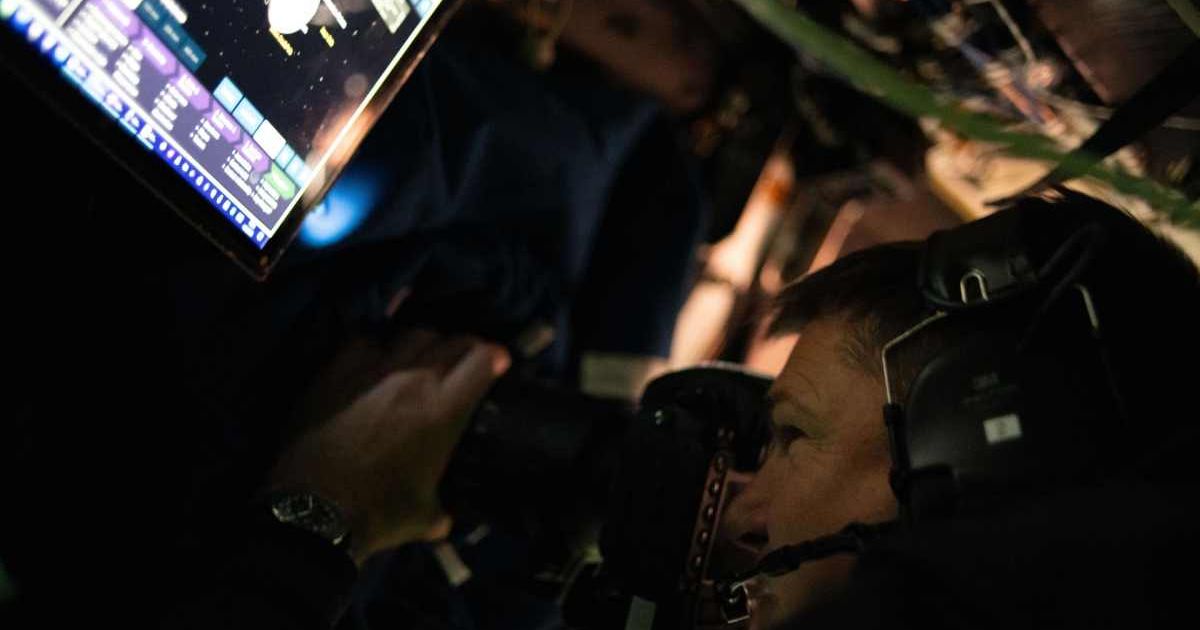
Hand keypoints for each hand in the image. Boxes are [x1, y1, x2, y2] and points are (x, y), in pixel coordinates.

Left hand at [268, 330, 510, 564]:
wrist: (313, 510)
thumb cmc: (378, 513)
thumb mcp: (424, 517)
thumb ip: (440, 512)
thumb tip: (443, 523)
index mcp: (445, 409)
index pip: (484, 360)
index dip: (496, 356)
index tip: (498, 361)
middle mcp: (414, 379)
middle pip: (451, 340)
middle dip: (466, 346)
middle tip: (464, 360)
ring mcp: (373, 370)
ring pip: (411, 335)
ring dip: (425, 343)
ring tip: (421, 357)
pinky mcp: (336, 372)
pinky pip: (364, 341)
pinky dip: (375, 347)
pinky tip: (373, 360)